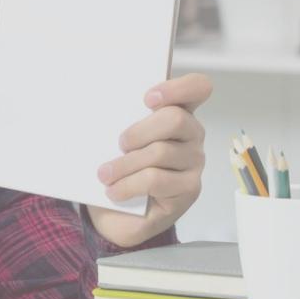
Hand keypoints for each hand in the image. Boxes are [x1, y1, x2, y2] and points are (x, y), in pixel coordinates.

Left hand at [85, 73, 211, 248]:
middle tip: (119, 144)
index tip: (148, 99)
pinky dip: (129, 185)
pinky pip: (156, 180)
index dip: (178, 88)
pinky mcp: (189, 188)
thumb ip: (121, 118)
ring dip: (125, 164)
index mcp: (178, 111)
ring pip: (160, 152)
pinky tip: (114, 191)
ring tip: (105, 174)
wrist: (118, 211)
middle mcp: (192, 134)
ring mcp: (194, 161)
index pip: (197, 88)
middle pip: (175, 119)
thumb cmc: (119, 165)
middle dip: (139, 131)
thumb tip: (102, 105)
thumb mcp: (116, 137)